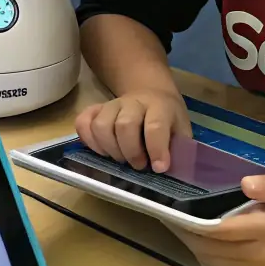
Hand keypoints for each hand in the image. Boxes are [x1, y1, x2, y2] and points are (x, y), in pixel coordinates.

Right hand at [75, 88, 190, 170]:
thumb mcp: (181, 130)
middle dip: (131, 152)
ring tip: (120, 158)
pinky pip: (83, 123)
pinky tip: (102, 151)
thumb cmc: (168, 119)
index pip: (155, 126)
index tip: (158, 168)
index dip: (156, 149)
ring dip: (109, 149)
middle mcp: (134, 102)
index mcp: (160, 107)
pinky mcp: (95, 109)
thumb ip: (178, 149)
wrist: (151, 94)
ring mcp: (111, 104)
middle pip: (124, 125)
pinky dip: (89, 141)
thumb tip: (169, 172)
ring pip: (101, 125)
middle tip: (138, 165)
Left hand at [174, 174, 264, 265]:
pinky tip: (194, 241)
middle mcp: (259, 256)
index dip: (195, 222)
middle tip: (167, 215)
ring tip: (176, 225)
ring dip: (191, 245)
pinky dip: (202, 257)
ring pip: (210, 261)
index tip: (174, 209)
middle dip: (187, 233)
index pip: (222, 230)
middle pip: (211, 247)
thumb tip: (246, 184)